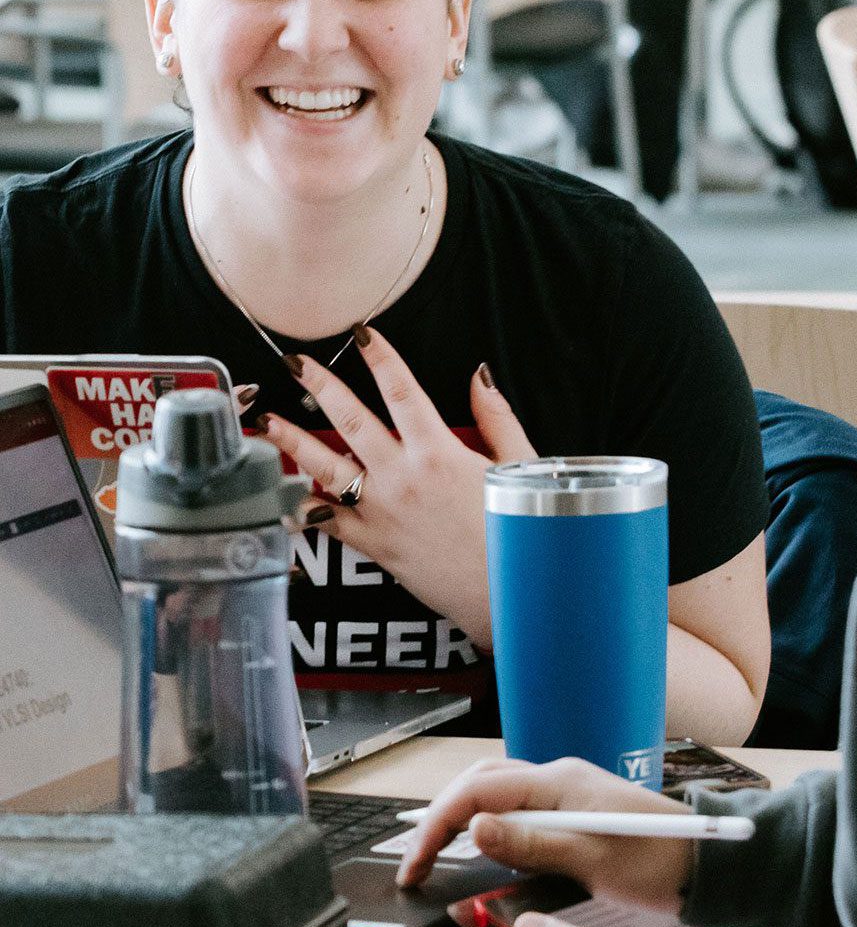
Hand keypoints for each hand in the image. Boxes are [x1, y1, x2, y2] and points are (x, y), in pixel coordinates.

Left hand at [256, 329, 535, 642]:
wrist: (504, 593)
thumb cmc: (517, 531)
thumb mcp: (517, 465)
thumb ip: (495, 417)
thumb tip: (479, 376)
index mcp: (439, 453)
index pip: (402, 391)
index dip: (381, 358)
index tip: (362, 333)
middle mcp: (403, 478)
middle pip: (351, 420)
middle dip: (319, 385)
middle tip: (295, 361)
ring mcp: (383, 512)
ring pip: (325, 469)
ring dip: (293, 442)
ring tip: (269, 421)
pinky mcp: (374, 544)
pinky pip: (330, 523)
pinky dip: (305, 508)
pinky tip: (287, 495)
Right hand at [397, 755, 694, 909]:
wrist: (703, 863)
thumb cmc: (653, 862)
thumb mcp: (588, 859)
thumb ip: (530, 843)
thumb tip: (474, 827)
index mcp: (557, 781)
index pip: (479, 790)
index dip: (439, 824)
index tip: (416, 864)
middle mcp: (557, 777)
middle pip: (482, 782)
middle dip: (443, 816)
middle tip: (418, 861)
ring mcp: (567, 791)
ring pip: (499, 792)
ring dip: (465, 818)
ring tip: (438, 855)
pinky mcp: (575, 810)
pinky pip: (520, 808)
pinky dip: (493, 826)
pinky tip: (486, 850)